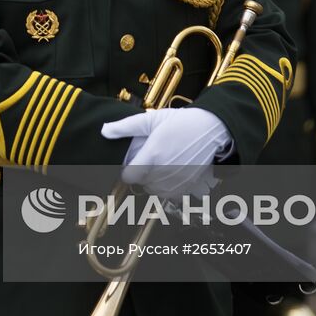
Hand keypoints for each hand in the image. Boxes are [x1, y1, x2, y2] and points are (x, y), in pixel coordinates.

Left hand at [101, 108, 230, 199]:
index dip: (127, 170)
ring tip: (161, 166)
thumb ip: (126, 127)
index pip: (128, 176)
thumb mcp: (151, 119)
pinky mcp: (187, 186)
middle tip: (150, 159)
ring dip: (153, 182)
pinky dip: (167, 188)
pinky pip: (169, 195)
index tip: (132, 163)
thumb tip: (104, 130)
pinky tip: (171, 174)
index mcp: (153, 155)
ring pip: (154, 190)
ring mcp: (176, 181)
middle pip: (141, 183)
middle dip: (142, 174)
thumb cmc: (180, 122)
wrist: (211, 129)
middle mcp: (164, 171)